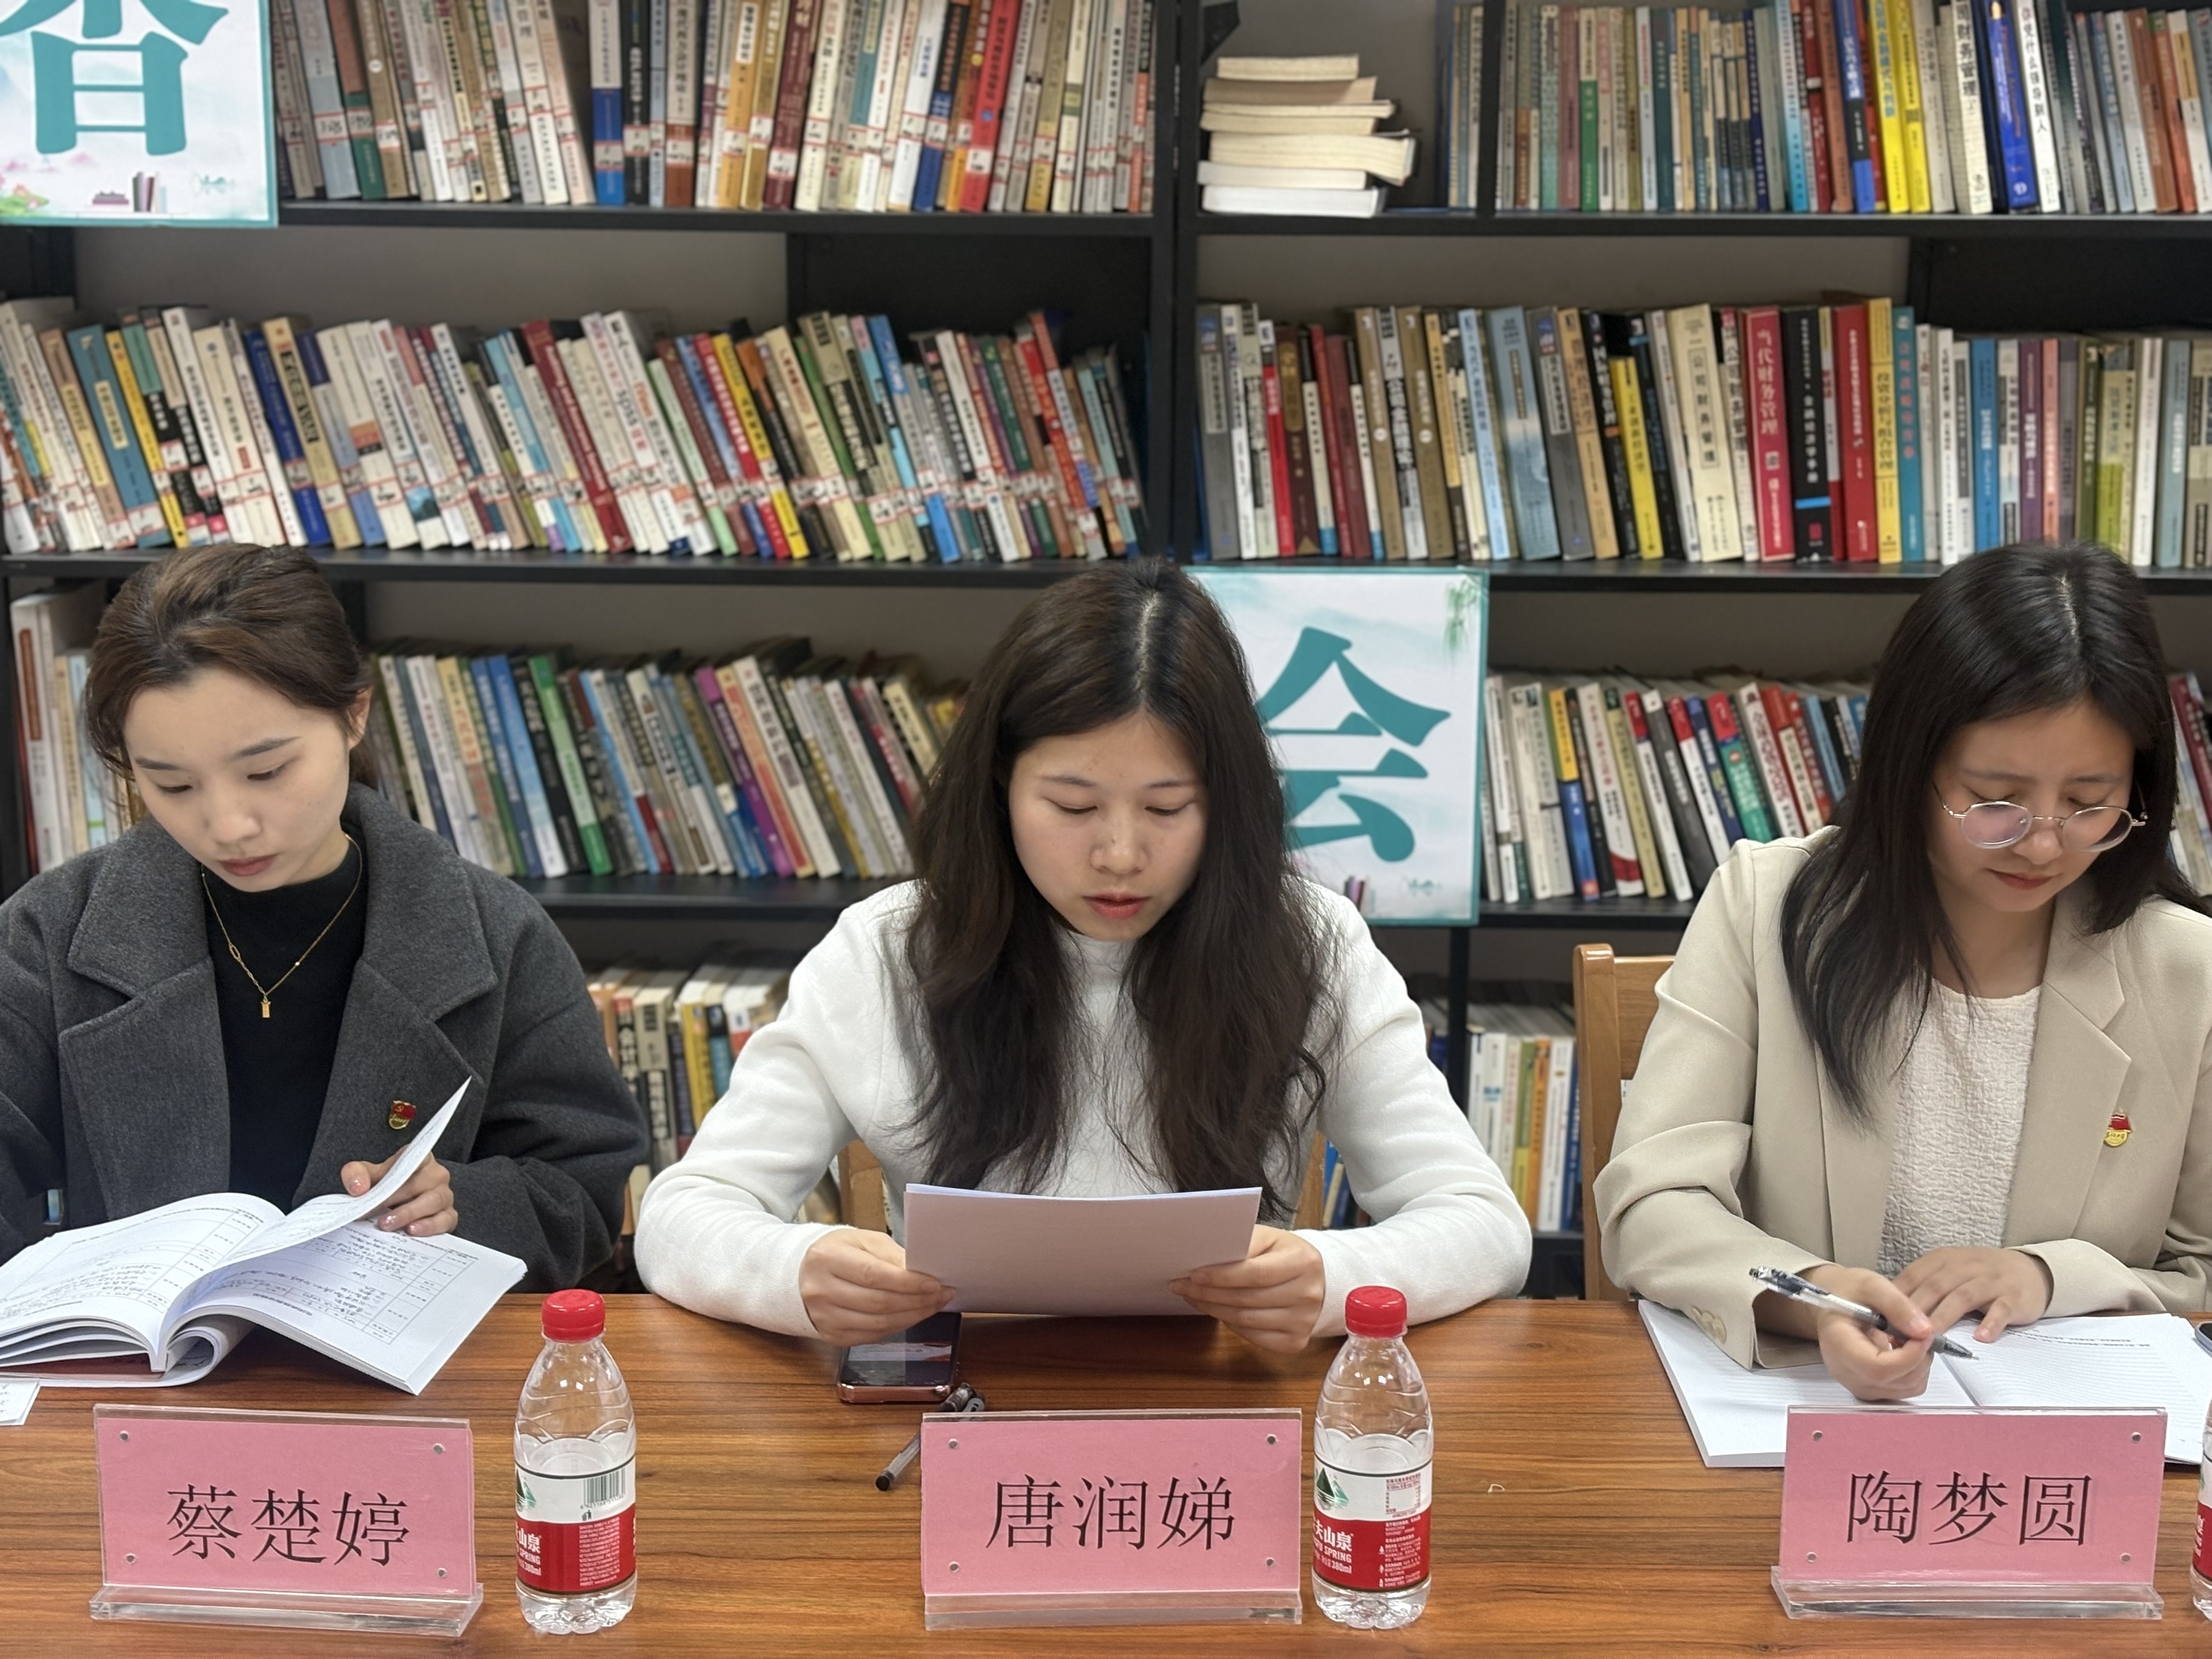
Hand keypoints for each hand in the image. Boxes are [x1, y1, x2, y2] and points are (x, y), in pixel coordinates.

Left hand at [340, 1150, 456, 1236]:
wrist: (393, 1205)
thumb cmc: (385, 1186)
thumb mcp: (366, 1175)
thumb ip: (356, 1174)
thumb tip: (358, 1188)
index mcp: (420, 1160)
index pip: (415, 1159)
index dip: (395, 1175)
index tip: (375, 1191)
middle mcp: (436, 1175)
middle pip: (420, 1184)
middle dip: (395, 1200)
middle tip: (375, 1214)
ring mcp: (445, 1196)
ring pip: (433, 1201)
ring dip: (409, 1214)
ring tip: (389, 1224)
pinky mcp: (449, 1216)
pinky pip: (445, 1220)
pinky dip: (429, 1226)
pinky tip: (412, 1231)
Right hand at [800, 1228, 951, 1346]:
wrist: (801, 1273)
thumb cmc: (838, 1252)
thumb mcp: (862, 1240)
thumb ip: (891, 1255)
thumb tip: (921, 1273)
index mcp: (827, 1258)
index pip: (873, 1275)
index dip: (907, 1282)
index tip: (934, 1283)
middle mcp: (820, 1290)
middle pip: (878, 1303)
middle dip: (917, 1301)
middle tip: (941, 1295)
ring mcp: (824, 1317)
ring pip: (877, 1324)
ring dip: (912, 1316)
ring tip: (932, 1305)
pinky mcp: (831, 1335)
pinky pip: (872, 1336)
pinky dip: (897, 1327)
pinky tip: (911, 1316)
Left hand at [1172, 1225, 1324, 1353]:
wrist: (1319, 1279)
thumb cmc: (1284, 1255)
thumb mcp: (1269, 1238)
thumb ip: (1243, 1243)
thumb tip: (1206, 1255)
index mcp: (1303, 1261)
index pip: (1255, 1273)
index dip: (1221, 1276)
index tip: (1194, 1274)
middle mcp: (1308, 1294)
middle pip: (1247, 1299)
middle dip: (1208, 1293)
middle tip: (1182, 1286)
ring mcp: (1304, 1322)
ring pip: (1246, 1320)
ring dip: (1213, 1309)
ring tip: (1193, 1298)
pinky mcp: (1296, 1342)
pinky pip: (1253, 1337)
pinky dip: (1230, 1326)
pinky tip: (1217, 1312)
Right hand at [1758, 1264, 1937, 1401]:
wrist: (1831, 1306)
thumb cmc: (1847, 1292)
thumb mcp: (1871, 1285)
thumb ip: (1897, 1305)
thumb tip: (1925, 1331)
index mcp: (1839, 1345)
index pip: (1879, 1369)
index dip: (1910, 1356)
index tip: (1924, 1334)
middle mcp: (1846, 1373)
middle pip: (1895, 1381)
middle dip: (1920, 1357)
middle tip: (1921, 1332)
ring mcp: (1857, 1385)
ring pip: (1906, 1388)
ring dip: (1920, 1364)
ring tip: (1909, 1339)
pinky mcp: (1869, 1390)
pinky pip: (1905, 1389)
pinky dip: (1914, 1372)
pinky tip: (1903, 1351)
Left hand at [1894, 1247, 2051, 1342]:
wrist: (2030, 1270)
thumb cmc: (1980, 1277)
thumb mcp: (1950, 1274)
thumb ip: (1924, 1289)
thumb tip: (1890, 1314)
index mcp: (1943, 1260)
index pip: (1914, 1277)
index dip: (1896, 1299)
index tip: (1882, 1322)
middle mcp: (1965, 1266)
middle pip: (1935, 1287)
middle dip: (1916, 1310)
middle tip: (1901, 1334)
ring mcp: (1990, 1280)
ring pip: (1963, 1297)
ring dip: (1945, 1317)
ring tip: (1931, 1337)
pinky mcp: (2014, 1296)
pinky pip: (2001, 1309)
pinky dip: (1991, 1322)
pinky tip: (1980, 1337)